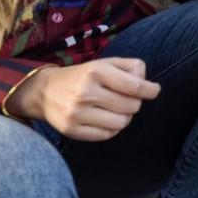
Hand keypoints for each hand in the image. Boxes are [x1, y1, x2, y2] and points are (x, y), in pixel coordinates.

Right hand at [7, 58, 159, 140]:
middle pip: (131, 106)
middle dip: (134, 103)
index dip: (150, 90)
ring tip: (115, 109)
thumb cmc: (84, 76)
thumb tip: (147, 86)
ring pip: (121, 123)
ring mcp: (76, 113)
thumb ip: (132, 68)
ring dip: (124, 117)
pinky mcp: (71, 130)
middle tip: (126, 99)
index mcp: (96, 71)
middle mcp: (85, 92)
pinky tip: (104, 119)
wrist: (44, 91)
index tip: (153, 90)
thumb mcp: (106, 63)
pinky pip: (107, 135)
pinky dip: (111, 128)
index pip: (135, 86)